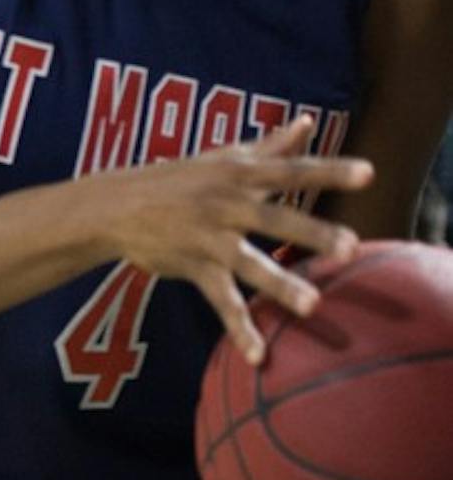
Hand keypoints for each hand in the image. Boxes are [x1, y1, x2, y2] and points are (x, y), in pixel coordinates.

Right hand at [96, 116, 370, 365]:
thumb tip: (307, 123)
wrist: (112, 206)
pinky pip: (220, 300)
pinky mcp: (193, 266)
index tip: (367, 174)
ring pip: (248, 262)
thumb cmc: (175, 179)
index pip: (290, 170)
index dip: (328, 172)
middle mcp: (225, 204)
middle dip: (312, 232)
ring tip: (312, 304)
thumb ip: (269, 146)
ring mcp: (208, 237)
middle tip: (351, 248)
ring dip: (279, 284)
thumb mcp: (220, 158)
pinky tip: (259, 356)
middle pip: (274, 218)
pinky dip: (239, 328)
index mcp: (238, 174)